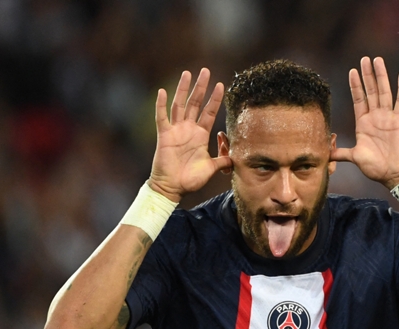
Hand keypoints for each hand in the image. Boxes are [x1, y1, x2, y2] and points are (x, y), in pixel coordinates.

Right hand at [147, 68, 231, 202]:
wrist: (172, 188)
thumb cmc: (190, 179)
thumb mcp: (211, 168)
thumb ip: (224, 161)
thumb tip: (238, 159)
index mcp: (201, 134)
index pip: (210, 112)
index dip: (215, 99)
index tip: (222, 85)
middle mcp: (189, 129)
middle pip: (195, 103)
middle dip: (201, 87)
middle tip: (206, 71)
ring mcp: (176, 130)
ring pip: (180, 105)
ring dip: (183, 89)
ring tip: (187, 73)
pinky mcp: (164, 135)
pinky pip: (161, 117)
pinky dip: (161, 104)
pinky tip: (162, 91)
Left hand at [331, 57, 398, 189]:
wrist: (393, 175)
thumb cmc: (375, 168)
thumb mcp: (354, 157)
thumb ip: (340, 153)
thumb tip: (324, 154)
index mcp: (364, 123)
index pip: (358, 99)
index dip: (355, 85)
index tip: (352, 71)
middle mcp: (376, 117)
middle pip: (370, 91)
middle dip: (366, 75)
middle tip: (364, 59)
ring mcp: (388, 118)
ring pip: (383, 92)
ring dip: (380, 76)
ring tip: (377, 60)